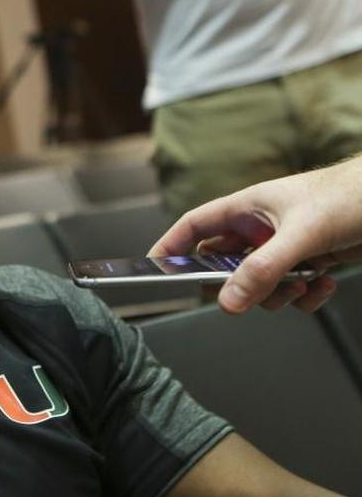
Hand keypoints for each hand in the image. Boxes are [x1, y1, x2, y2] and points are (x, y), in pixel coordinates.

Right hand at [149, 157, 361, 312]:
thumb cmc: (351, 195)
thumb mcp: (301, 235)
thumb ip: (262, 270)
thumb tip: (229, 301)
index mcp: (246, 208)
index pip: (194, 227)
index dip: (170, 247)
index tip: (154, 270)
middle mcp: (261, 228)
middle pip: (225, 265)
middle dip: (238, 284)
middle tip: (248, 292)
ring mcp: (284, 246)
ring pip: (258, 283)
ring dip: (278, 294)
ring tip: (302, 284)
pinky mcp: (309, 260)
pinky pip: (290, 290)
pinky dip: (305, 296)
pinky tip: (324, 284)